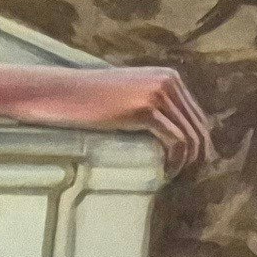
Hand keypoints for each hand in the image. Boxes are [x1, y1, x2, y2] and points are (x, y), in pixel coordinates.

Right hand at [16, 64, 210, 174]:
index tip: (188, 168)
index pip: (196, 116)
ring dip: (185, 163)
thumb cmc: (84, 100)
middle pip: (198, 127)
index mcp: (168, 77)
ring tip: (171, 179)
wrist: (58, 93)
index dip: (198, 145)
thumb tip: (165, 135)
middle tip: (184, 180)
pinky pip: (174, 140)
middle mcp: (168, 81)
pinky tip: (164, 173)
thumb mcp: (125, 96)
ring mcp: (158, 93)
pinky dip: (174, 161)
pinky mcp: (144, 109)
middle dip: (197, 157)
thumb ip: (148, 106)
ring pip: (189, 137)